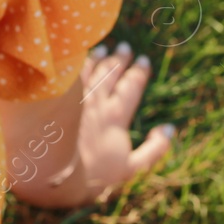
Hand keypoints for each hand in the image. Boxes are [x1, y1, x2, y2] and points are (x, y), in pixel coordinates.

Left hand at [67, 42, 175, 203]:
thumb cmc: (93, 174)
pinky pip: (70, 76)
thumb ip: (154, 149)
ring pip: (90, 71)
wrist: (55, 174)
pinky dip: (77, 65)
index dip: (139, 72)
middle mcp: (97, 103)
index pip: (131, 86)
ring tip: (104, 49)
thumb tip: (168, 129)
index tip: (143, 60)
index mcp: (117, 116)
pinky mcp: (57, 101)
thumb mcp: (130, 168)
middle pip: (111, 74)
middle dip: (120, 59)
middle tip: (125, 49)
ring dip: (99, 58)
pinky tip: (78, 58)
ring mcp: (75, 100)